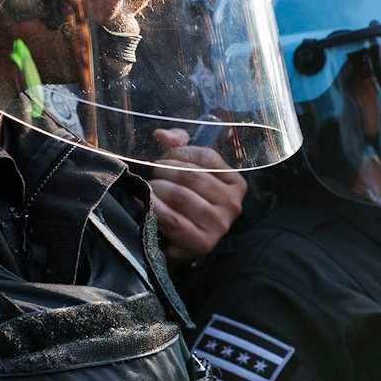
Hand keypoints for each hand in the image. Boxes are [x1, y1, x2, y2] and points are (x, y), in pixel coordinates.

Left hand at [148, 128, 246, 261]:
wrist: (178, 246)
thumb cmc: (185, 205)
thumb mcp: (187, 173)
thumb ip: (178, 147)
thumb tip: (162, 134)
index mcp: (235, 183)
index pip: (206, 157)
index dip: (179, 153)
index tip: (163, 157)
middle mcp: (233, 204)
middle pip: (192, 175)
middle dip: (164, 171)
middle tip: (151, 174)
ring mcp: (219, 225)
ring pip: (180, 196)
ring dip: (157, 189)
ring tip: (147, 189)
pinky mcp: (202, 243)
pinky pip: (172, 219)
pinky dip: (154, 207)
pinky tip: (145, 202)